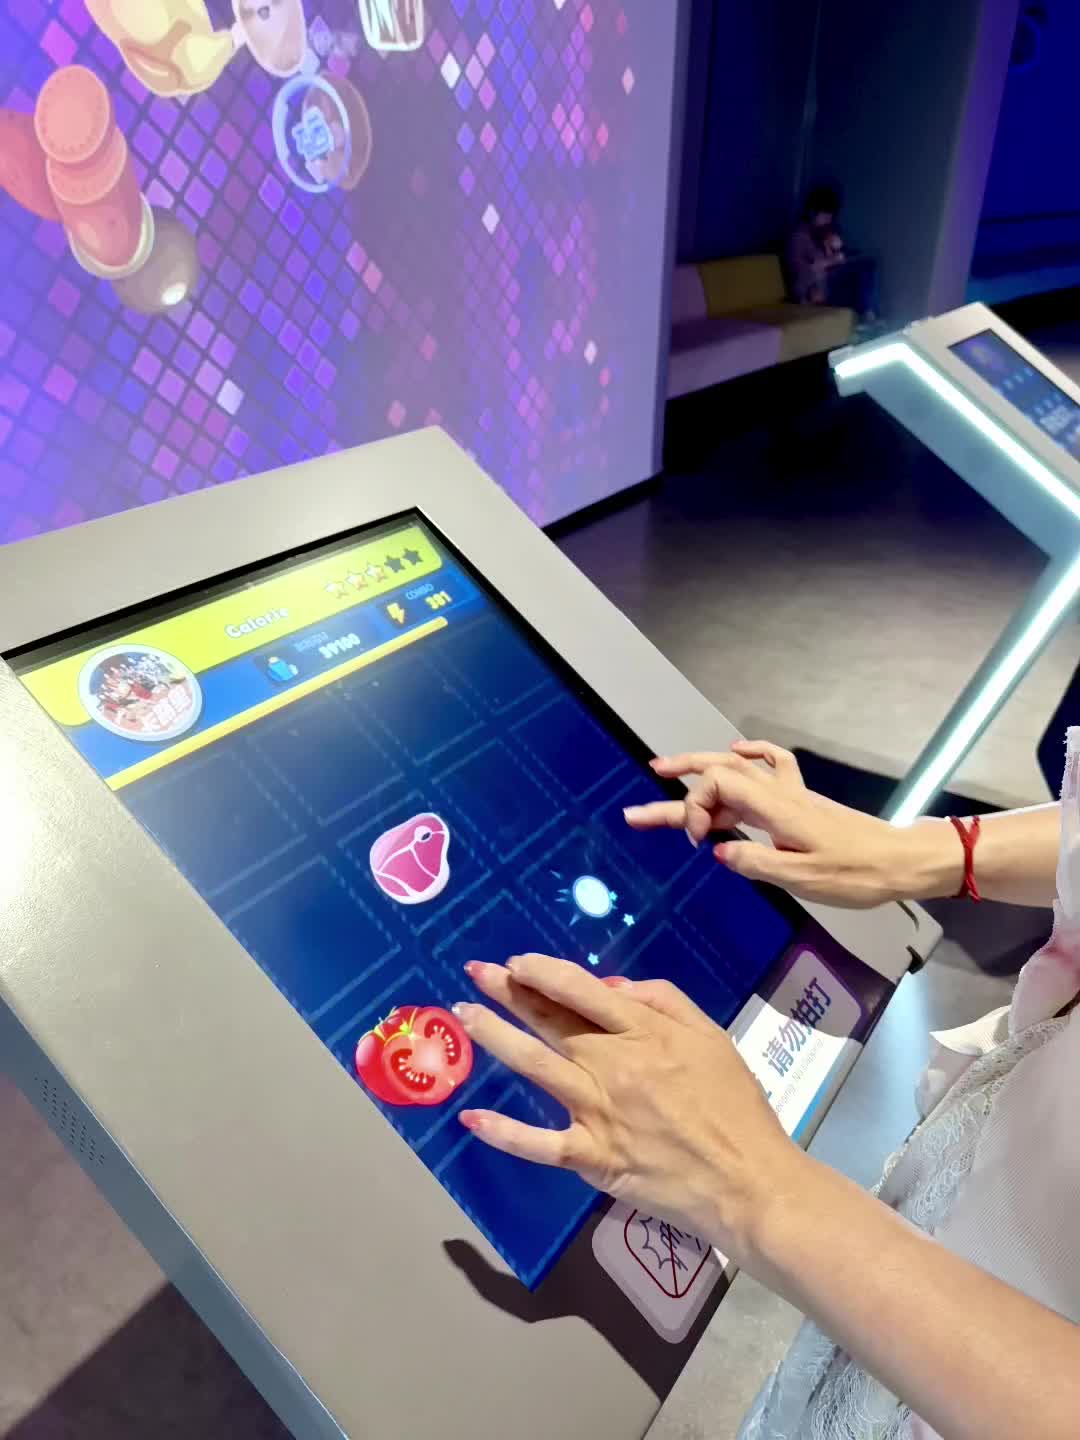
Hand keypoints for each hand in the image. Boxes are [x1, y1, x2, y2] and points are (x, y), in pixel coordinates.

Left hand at [455, 955, 803, 1262]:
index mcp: (644, 1033)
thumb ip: (664, 1002)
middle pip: (551, 1020)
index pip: (581, 990)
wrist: (747, 1181)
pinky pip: (539, 1143)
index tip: (516, 962)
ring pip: (535, 1065)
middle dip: (508, 992)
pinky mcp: (593, 1157)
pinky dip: (504, 1131)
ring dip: (495, 1036)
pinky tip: (472, 1116)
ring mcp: (598, 1112)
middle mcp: (613, 1065)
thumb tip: (611, 986)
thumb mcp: (712, 1037)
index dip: (543, 971)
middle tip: (475, 972)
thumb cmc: (736, 1107)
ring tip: (464, 1015)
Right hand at [623, 741, 914, 908]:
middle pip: (721, 769)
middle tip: (647, 776)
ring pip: (739, 769)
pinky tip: (736, 752)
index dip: (693, 808)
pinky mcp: (801, 802)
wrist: (900, 862)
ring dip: (702, 765)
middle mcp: (779, 794)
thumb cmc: (856, 874)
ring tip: (668, 767)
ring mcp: (791, 794)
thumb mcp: (803, 878)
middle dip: (681, 770)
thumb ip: (757, 863)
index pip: (718, 786)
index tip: (696, 843)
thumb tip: (717, 850)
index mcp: (775, 810)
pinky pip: (772, 766)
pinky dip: (751, 754)